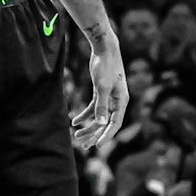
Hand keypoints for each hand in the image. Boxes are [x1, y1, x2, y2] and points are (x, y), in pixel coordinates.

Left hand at [71, 28, 127, 152]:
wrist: (104, 49)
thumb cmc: (105, 66)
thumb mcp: (102, 86)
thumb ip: (101, 105)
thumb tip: (102, 124)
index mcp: (121, 101)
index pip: (115, 123)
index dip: (107, 135)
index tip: (98, 146)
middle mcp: (117, 101)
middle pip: (106, 123)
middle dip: (95, 134)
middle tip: (83, 145)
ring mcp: (109, 97)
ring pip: (99, 117)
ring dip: (88, 127)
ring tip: (77, 137)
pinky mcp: (101, 92)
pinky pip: (93, 108)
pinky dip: (84, 115)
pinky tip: (74, 122)